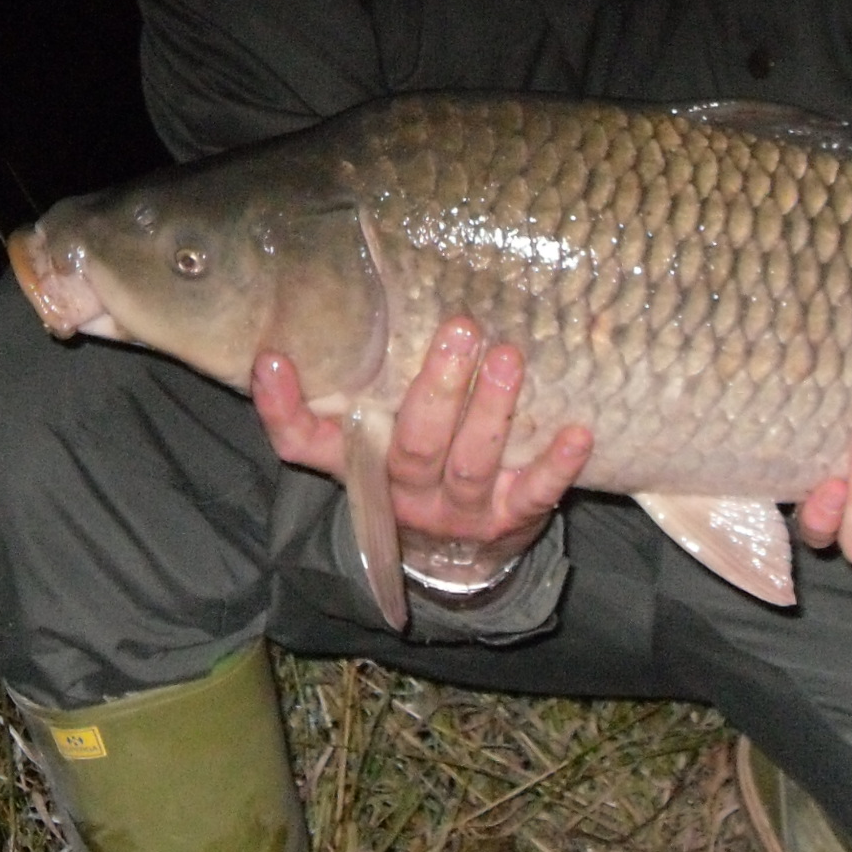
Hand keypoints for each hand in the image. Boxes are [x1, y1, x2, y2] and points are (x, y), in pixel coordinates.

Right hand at [254, 317, 594, 578]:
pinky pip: (535, 495)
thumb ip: (360, 379)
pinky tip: (577, 433)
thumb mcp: (376, 431)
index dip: (282, 407)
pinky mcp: (511, 522)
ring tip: (507, 357)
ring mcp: (458, 512)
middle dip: (438, 389)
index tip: (274, 359)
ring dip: (492, 411)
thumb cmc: (415, 464)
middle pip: (413, 447)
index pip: (302, 442)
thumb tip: (344, 295)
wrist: (461, 556)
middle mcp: (404, 494)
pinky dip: (557, 465)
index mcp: (359, 465)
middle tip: (460, 329)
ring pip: (471, 465)